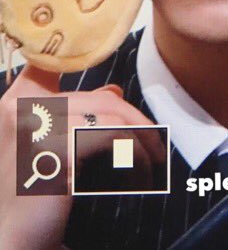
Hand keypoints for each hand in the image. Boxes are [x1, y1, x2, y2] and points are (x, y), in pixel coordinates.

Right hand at [0, 65, 162, 249]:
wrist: (12, 240)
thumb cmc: (30, 195)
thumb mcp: (47, 147)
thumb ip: (75, 115)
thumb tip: (114, 91)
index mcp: (16, 101)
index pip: (49, 62)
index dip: (81, 55)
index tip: (113, 76)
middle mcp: (21, 108)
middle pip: (99, 100)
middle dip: (135, 121)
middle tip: (154, 142)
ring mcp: (35, 126)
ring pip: (109, 118)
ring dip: (139, 141)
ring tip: (150, 161)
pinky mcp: (53, 149)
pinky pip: (109, 140)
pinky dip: (131, 156)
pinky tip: (137, 174)